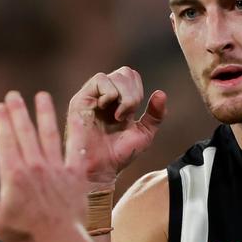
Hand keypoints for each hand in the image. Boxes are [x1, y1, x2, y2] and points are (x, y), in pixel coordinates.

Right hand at [0, 91, 88, 241]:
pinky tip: (77, 115)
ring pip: (49, 134)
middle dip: (18, 111)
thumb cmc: (26, 236)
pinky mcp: (76, 174)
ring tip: (41, 96)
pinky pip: (76, 147)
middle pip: (25, 132)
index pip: (5, 141)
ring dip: (44, 113)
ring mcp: (57, 168)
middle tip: (14, 95)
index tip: (0, 107)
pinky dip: (77, 131)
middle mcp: (35, 166)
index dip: (2, 121)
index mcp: (13, 176)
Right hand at [64, 66, 166, 188]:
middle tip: (127, 115)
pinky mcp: (81, 99)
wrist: (101, 169)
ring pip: (115, 76)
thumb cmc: (119, 154)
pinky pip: (99, 80)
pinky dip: (110, 93)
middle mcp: (105, 95)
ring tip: (118, 116)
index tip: (134, 113)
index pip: (132, 77)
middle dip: (133, 94)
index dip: (138, 90)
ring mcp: (93, 96)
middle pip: (125, 73)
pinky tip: (107, 110)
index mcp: (118, 100)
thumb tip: (161, 93)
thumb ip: (155, 114)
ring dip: (124, 96)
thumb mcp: (145, 133)